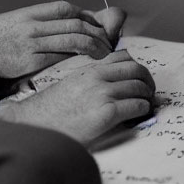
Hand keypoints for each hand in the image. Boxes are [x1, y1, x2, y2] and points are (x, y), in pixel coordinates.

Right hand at [0, 1, 124, 78]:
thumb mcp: (22, 19)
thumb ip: (45, 22)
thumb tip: (73, 25)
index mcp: (34, 12)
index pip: (70, 10)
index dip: (89, 18)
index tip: (100, 27)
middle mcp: (35, 24)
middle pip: (76, 24)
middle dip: (97, 33)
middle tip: (108, 43)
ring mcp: (32, 42)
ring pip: (72, 40)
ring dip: (93, 47)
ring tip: (104, 54)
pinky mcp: (28, 61)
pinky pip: (59, 59)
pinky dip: (75, 60)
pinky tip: (84, 65)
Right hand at [0, 50, 154, 143]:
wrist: (34, 127)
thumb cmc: (51, 112)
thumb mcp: (70, 86)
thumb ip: (90, 80)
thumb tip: (113, 84)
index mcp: (88, 69)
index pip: (122, 57)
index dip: (136, 67)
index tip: (139, 78)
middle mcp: (96, 77)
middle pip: (136, 69)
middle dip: (147, 80)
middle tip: (149, 92)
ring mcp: (101, 94)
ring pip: (139, 87)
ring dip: (147, 96)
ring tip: (146, 105)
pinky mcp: (106, 113)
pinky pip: (137, 105)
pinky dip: (143, 109)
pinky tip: (139, 115)